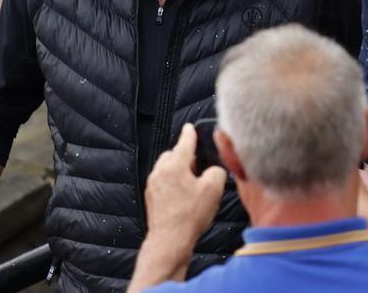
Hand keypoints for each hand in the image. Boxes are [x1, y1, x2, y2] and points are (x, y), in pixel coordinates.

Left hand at [143, 124, 227, 253]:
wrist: (169, 240)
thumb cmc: (190, 215)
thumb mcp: (214, 189)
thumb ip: (217, 171)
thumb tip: (213, 171)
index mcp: (175, 165)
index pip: (184, 142)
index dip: (190, 133)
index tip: (190, 127)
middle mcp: (160, 172)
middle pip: (173, 154)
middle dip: (184, 155)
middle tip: (198, 164)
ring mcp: (153, 185)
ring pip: (166, 168)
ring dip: (178, 170)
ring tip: (192, 183)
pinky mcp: (151, 198)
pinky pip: (162, 182)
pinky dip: (172, 182)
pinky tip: (183, 196)